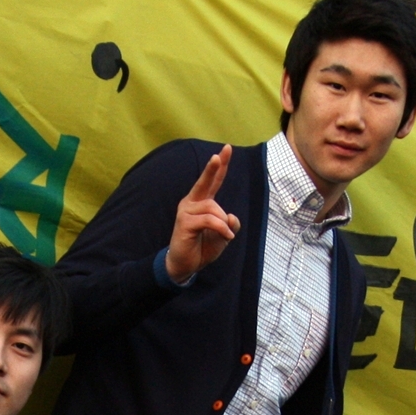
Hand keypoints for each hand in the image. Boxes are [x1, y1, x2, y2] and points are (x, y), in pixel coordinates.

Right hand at [164, 144, 240, 281]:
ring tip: (226, 234)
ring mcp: (186, 211)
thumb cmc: (202, 247)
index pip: (213, 182)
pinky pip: (209, 220)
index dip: (220, 166)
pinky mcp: (184, 222)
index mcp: (201, 202)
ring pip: (213, 208)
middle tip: (221, 154)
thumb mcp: (223, 235)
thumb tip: (231, 216)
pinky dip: (221, 228)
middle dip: (213, 168)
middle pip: (205, 182)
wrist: (186, 265)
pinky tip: (226, 236)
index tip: (227, 149)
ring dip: (223, 223)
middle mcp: (192, 202)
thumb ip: (229, 224)